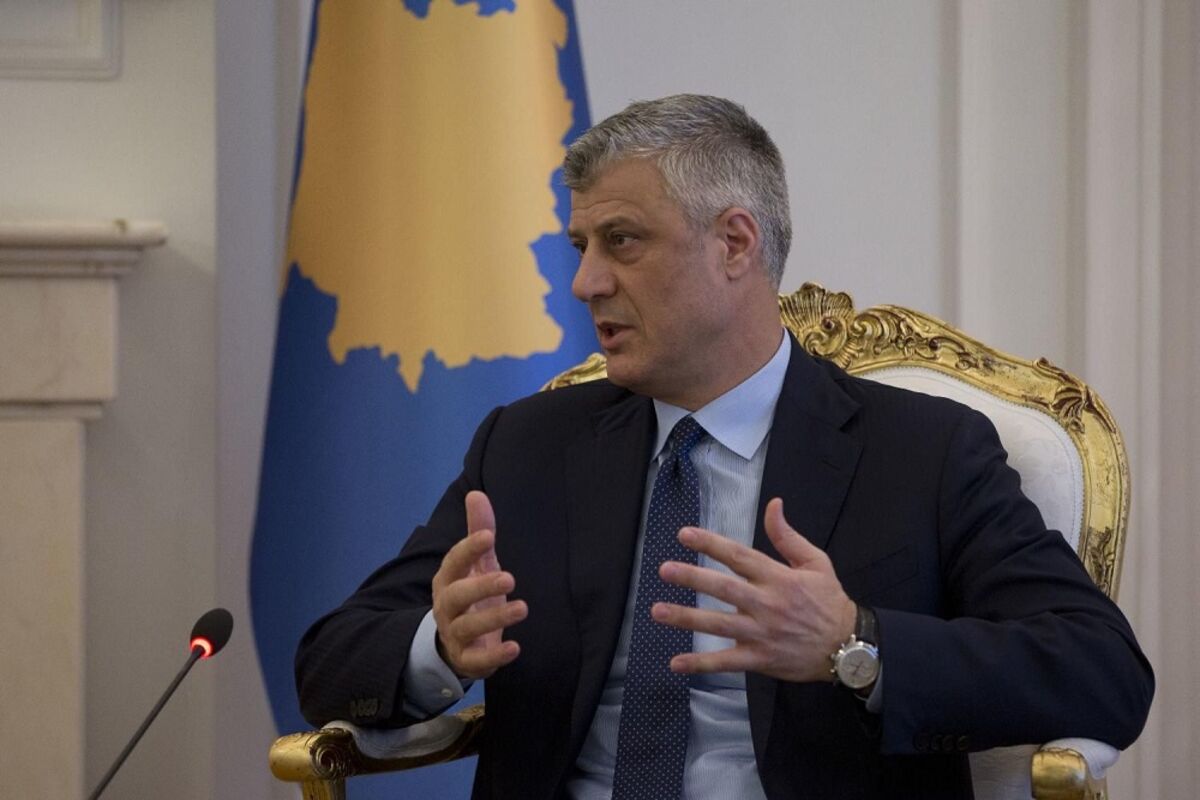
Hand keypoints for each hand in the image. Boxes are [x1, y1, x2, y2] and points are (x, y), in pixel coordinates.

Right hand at [431, 490, 526, 678]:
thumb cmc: (470, 594)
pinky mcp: (467, 659)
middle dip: (480, 587)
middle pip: (456, 597)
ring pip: (467, 628)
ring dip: (494, 618)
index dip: (468, 550)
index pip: (453, 562)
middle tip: (510, 578)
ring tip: (523, 607)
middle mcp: (447, 606)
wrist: (455, 642)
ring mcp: (455, 634)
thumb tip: (476, 493)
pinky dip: (494, 656)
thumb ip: (479, 531)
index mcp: (448, 579)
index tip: (488, 537)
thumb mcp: (476, 563)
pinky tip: (514, 648)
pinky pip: (476, 661)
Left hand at [652, 497, 855, 682]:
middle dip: (693, 578)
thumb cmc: (829, 601)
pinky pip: (727, 661)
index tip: (685, 535)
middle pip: (725, 588)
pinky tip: (677, 663)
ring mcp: (762, 633)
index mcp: (778, 578)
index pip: (739, 556)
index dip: (711, 544)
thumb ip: (787, 536)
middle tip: (665, 570)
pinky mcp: (761, 658)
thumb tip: (773, 504)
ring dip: (687, 618)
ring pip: (720, 624)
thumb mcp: (816, 562)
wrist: (848, 646)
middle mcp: (767, 604)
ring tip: (658, 611)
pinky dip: (702, 663)